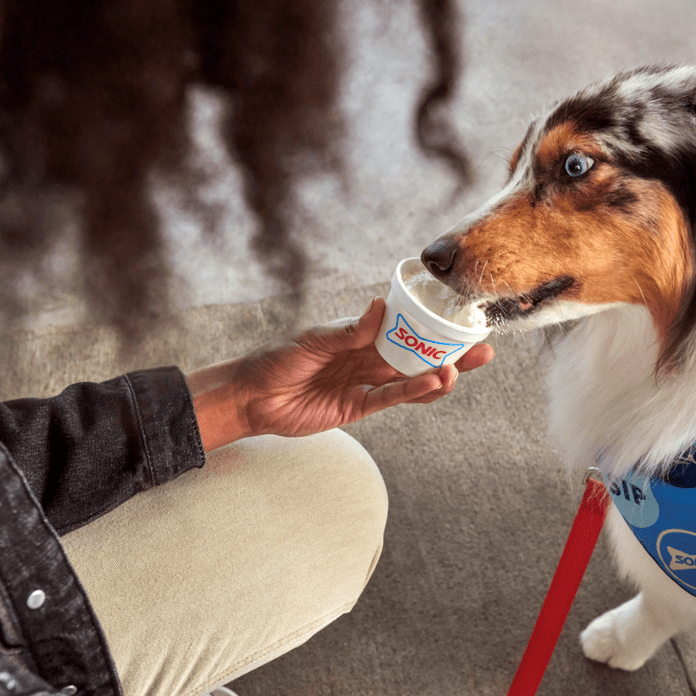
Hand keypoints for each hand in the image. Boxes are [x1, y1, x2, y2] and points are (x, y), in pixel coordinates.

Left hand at [190, 297, 493, 450]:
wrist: (253, 397)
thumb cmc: (278, 359)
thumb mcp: (312, 340)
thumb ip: (347, 331)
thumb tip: (380, 308)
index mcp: (359, 335)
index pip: (402, 327)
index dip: (430, 324)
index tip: (459, 319)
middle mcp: (367, 358)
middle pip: (415, 354)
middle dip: (447, 352)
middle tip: (481, 350)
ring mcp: (365, 383)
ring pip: (410, 379)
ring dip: (436, 376)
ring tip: (458, 370)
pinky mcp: (358, 407)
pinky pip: (390, 400)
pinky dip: (412, 393)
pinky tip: (432, 385)